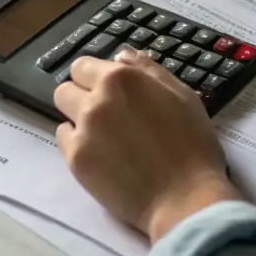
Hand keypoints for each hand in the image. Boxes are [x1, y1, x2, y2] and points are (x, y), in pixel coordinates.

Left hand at [55, 49, 239, 241]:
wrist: (185, 198)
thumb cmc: (192, 145)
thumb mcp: (182, 95)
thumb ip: (148, 70)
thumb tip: (122, 56)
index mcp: (122, 78)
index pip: (83, 65)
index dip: (95, 77)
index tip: (108, 91)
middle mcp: (96, 99)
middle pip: (66, 88)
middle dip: (81, 96)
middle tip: (106, 115)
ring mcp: (84, 130)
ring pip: (63, 114)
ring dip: (78, 120)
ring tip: (104, 137)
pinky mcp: (76, 160)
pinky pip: (64, 141)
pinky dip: (78, 144)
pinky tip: (102, 155)